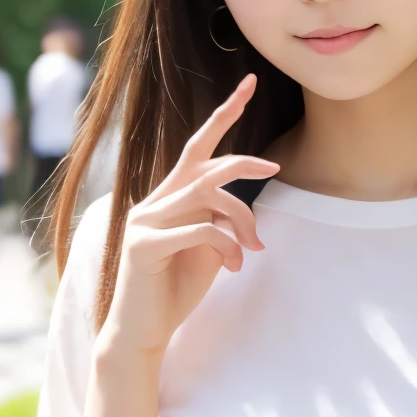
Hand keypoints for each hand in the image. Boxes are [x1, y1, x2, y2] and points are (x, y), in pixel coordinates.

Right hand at [99, 76, 277, 361]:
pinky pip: (200, 230)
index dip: (224, 115)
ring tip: (253, 249)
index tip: (250, 85)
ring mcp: (143, 221)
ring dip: (241, 220)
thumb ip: (221, 223)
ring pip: (206, 196)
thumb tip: (243, 211)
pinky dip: (227, 245)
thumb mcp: (208, 252)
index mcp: (168, 199)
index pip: (197, 148)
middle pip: (203, 163)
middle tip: (274, 169)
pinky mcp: (144, 245)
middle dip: (242, 161)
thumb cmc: (175, 291)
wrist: (142, 332)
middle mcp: (152, 202)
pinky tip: (234, 266)